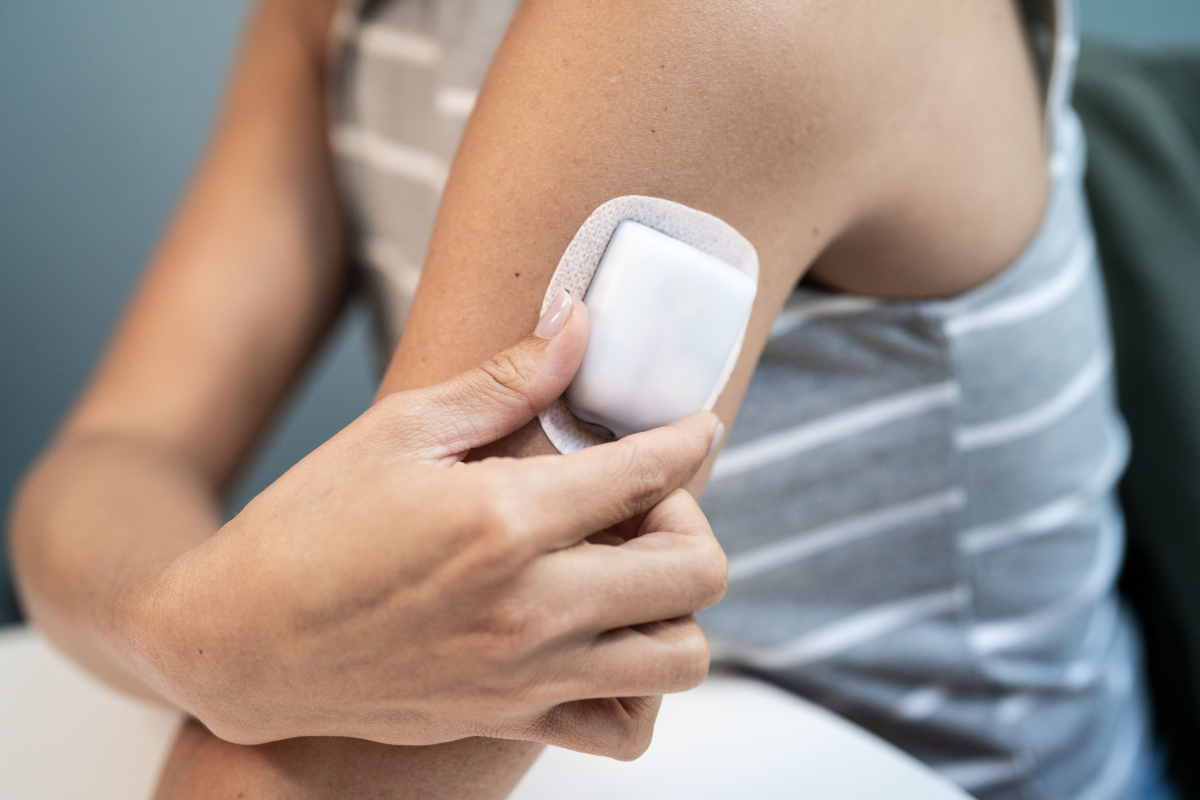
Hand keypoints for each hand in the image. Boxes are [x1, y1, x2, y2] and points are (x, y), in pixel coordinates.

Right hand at [122, 292, 726, 759]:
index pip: (649, 472)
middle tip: (639, 500)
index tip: (694, 426)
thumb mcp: (401, 430)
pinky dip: (639, 685)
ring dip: (676, 603)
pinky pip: (626, 728)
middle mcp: (531, 608)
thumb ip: (507, 380)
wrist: (235, 643)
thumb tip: (581, 323)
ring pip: (683, 656)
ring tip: (625, 568)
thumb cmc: (306, 526)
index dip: (688, 437)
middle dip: (689, 518)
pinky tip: (600, 638)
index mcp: (504, 519)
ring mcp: (527, 676)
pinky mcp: (510, 719)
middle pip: (697, 570)